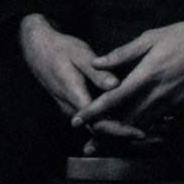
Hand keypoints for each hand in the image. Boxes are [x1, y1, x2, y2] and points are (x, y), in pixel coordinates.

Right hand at [18, 13, 140, 141]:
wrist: (38, 50)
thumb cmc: (61, 49)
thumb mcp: (80, 55)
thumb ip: (97, 73)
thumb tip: (115, 85)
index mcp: (74, 96)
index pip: (97, 123)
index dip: (119, 130)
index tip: (138, 132)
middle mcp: (71, 107)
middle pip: (97, 129)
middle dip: (121, 133)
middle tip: (144, 133)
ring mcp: (70, 108)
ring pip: (94, 125)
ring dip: (114, 128)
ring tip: (139, 127)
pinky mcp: (73, 104)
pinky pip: (90, 117)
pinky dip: (107, 119)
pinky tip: (125, 116)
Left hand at [71, 5, 183, 139]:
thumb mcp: (152, 37)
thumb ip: (123, 53)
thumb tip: (97, 62)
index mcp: (147, 74)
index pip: (114, 98)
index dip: (93, 111)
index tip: (77, 119)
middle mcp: (159, 94)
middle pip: (126, 120)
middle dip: (106, 132)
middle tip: (89, 142)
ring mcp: (173, 104)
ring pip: (143, 126)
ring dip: (124, 135)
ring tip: (108, 142)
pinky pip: (160, 123)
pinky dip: (147, 128)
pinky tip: (138, 130)